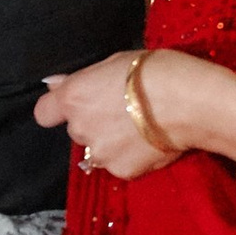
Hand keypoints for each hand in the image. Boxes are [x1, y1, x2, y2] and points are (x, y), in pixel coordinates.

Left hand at [36, 50, 166, 179]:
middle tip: (125, 111)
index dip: (57, 110)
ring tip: (143, 129)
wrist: (191, 103)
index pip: (44, 113)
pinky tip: (153, 142)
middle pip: (78, 130)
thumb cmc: (157, 71)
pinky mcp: (122, 172)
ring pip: (99, 150)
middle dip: (95, 123)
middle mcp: (80, 128)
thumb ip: (84, 79)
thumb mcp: (116, 62)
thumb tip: (56, 84)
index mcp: (74, 97)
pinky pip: (121, 164)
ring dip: (113, 142)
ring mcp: (100, 154)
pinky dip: (133, 156)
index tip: (76, 105)